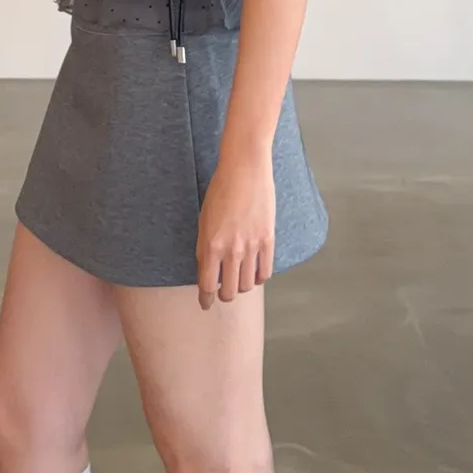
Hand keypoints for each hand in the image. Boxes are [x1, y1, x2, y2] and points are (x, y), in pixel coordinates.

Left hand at [196, 157, 275, 310]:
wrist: (245, 168)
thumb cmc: (220, 191)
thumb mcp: (204, 221)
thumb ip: (205, 248)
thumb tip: (208, 271)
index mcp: (210, 246)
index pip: (207, 285)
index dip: (206, 299)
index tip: (205, 304)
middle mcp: (231, 250)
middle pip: (228, 291)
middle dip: (224, 295)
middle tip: (223, 291)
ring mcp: (251, 246)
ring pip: (247, 285)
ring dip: (241, 286)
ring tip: (238, 279)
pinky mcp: (268, 240)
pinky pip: (265, 272)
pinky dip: (258, 277)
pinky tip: (254, 272)